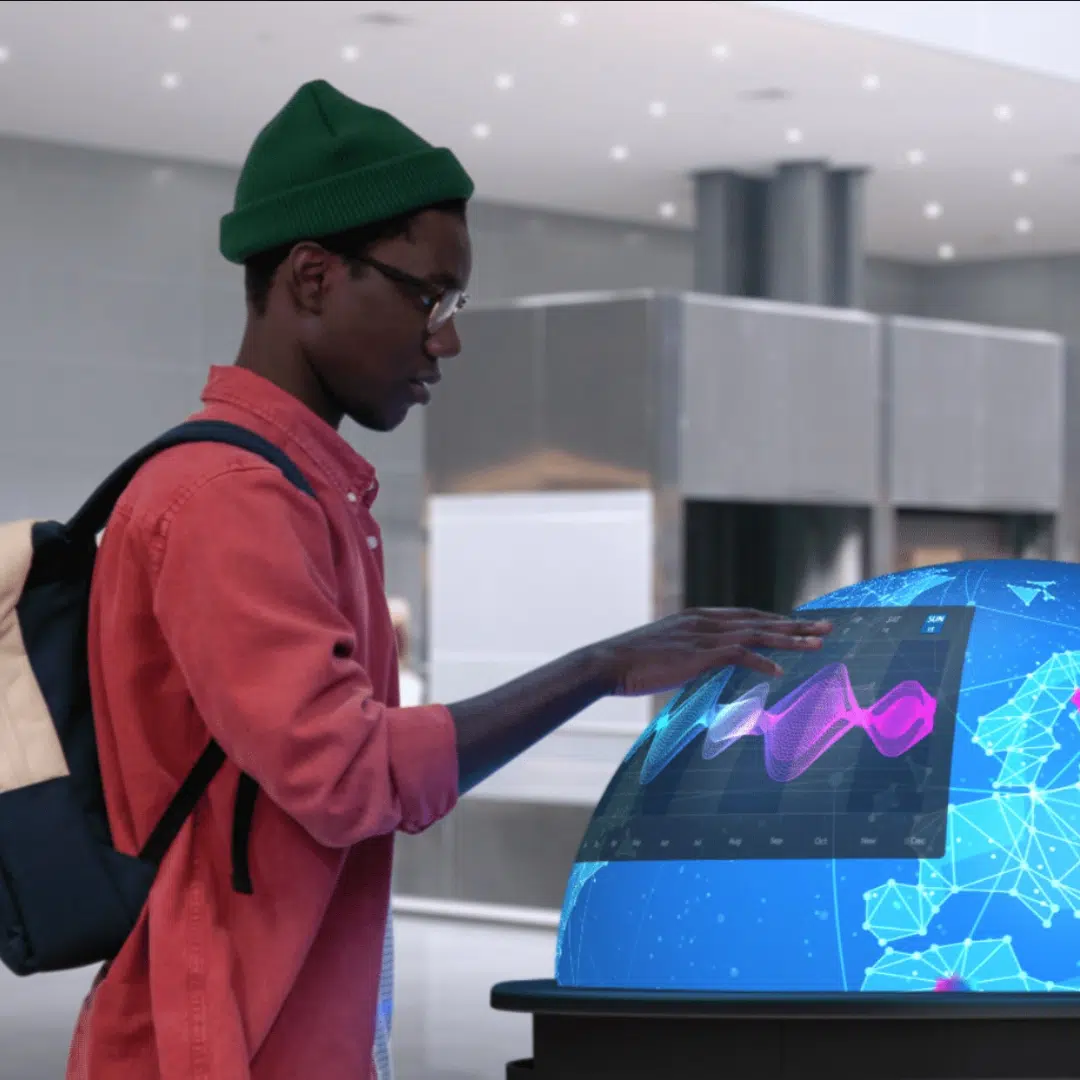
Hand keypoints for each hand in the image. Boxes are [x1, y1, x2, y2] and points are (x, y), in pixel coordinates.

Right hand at [589, 608, 831, 696]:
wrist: (608, 662)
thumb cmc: (631, 663)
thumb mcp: (665, 652)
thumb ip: (689, 655)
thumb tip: (702, 667)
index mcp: (697, 618)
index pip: (746, 615)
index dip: (774, 620)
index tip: (798, 625)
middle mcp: (704, 621)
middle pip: (760, 620)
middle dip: (795, 625)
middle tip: (826, 628)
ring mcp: (702, 636)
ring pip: (756, 633)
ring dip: (790, 639)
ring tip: (818, 644)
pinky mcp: (698, 654)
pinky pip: (738, 654)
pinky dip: (761, 661)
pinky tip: (779, 671)